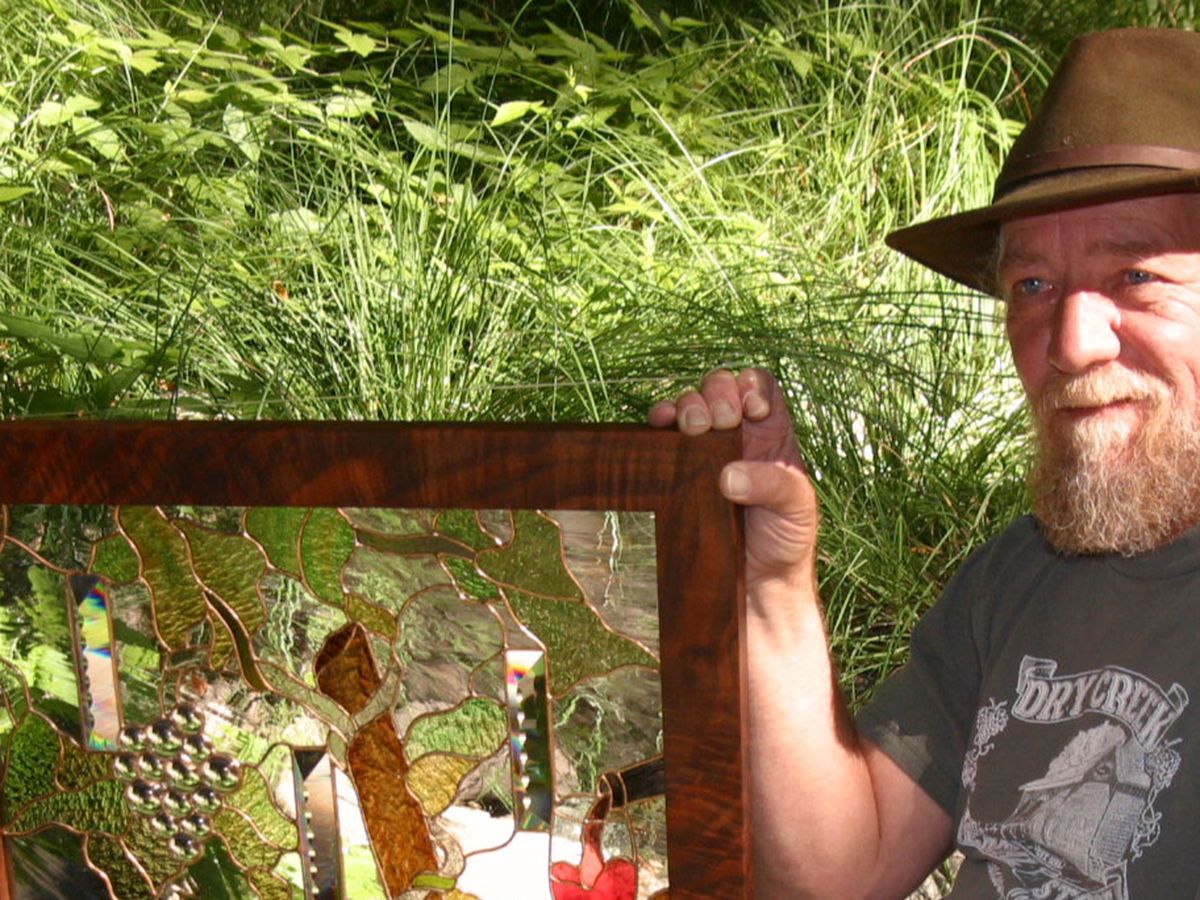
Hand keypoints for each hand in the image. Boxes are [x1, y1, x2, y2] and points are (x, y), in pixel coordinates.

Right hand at [649, 368, 817, 591]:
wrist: (757, 584)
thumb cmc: (786, 541)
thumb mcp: (796, 507)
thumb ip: (773, 484)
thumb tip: (728, 475)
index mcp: (772, 435)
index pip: (760, 387)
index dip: (751, 386)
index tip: (750, 410)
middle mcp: (738, 436)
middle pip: (721, 388)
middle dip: (716, 392)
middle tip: (720, 420)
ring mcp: (705, 451)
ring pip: (690, 405)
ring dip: (687, 404)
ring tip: (692, 426)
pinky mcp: (679, 469)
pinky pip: (663, 434)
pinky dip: (658, 422)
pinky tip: (659, 426)